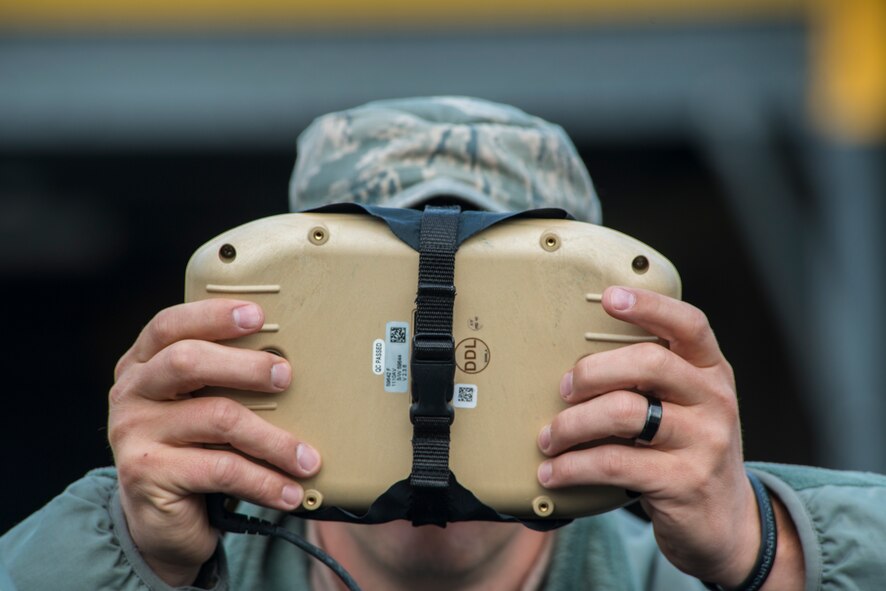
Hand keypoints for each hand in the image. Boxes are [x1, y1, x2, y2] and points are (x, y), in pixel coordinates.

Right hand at [108, 299, 320, 585]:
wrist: (158, 520)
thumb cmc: (194, 450)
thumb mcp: (202, 406)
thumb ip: (225, 380)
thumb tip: (290, 364)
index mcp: (143, 364)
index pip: (170, 325)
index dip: (213, 315)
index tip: (258, 316)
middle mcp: (132, 392)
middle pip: (187, 361)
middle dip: (245, 366)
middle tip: (286, 377)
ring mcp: (133, 433)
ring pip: (217, 418)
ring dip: (273, 440)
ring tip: (308, 458)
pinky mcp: (147, 474)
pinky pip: (220, 470)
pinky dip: (264, 481)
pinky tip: (289, 492)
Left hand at [537, 286, 801, 587]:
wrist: (725, 523)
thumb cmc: (687, 452)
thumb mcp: (685, 408)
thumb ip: (651, 380)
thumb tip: (575, 362)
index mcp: (711, 372)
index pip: (689, 324)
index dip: (649, 305)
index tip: (609, 296)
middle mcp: (713, 400)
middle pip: (647, 363)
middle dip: (591, 372)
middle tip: (562, 389)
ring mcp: (703, 441)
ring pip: (624, 413)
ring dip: (572, 424)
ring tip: (548, 438)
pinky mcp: (683, 481)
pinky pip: (614, 463)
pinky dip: (573, 467)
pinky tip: (553, 473)